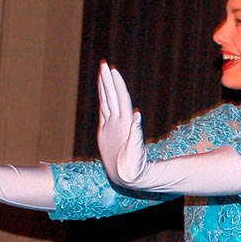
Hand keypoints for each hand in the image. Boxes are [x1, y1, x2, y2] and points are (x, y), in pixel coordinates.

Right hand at [97, 61, 148, 186]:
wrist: (129, 177)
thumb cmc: (134, 167)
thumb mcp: (135, 151)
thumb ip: (136, 133)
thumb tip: (137, 115)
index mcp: (124, 123)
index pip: (120, 98)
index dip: (117, 84)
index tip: (113, 70)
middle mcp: (119, 121)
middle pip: (113, 96)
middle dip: (108, 80)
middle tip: (104, 64)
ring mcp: (112, 125)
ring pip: (108, 101)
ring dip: (106, 87)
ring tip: (103, 73)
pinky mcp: (106, 132)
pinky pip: (103, 111)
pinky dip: (102, 100)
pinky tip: (102, 92)